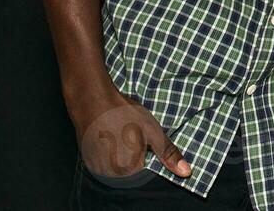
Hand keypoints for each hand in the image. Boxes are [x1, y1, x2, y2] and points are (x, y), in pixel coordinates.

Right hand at [69, 82, 189, 178]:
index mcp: (130, 170)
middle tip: (128, 131)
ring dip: (118, 150)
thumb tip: (186, 172)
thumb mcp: (153, 131)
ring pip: (116, 163)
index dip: (146, 149)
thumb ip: (168, 154)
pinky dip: (106, 148)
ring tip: (117, 130)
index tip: (140, 135)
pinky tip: (107, 132)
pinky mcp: (87, 159)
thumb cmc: (123, 114)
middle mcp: (111, 174)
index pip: (146, 168)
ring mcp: (96, 167)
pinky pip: (102, 159)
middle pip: (130, 168)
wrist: (91, 99)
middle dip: (133, 151)